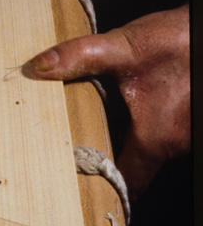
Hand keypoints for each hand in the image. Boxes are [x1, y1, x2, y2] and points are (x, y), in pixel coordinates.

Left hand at [24, 5, 190, 199]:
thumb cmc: (179, 40)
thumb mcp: (125, 47)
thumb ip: (80, 57)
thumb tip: (38, 68)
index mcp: (155, 139)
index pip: (127, 183)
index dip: (102, 185)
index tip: (77, 179)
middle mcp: (175, 144)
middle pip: (134, 167)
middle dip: (106, 155)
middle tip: (73, 145)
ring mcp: (185, 134)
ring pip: (147, 149)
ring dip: (124, 137)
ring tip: (94, 122)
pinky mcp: (187, 119)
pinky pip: (160, 133)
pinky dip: (142, 124)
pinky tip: (128, 106)